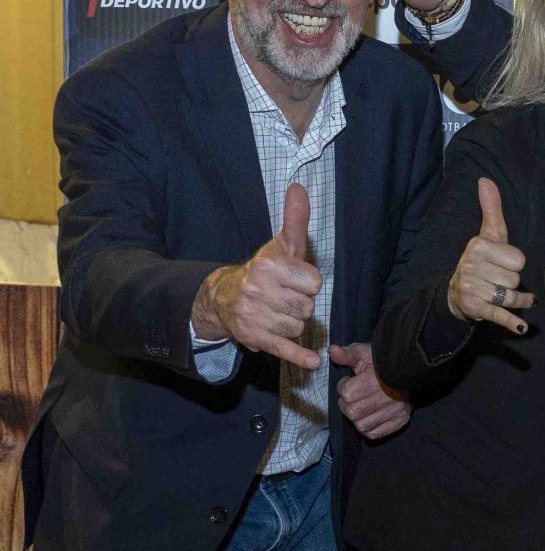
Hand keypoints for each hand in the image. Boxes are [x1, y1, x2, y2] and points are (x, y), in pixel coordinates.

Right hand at [192, 182, 322, 369]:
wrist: (223, 297)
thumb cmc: (264, 271)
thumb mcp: (280, 245)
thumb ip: (295, 220)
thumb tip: (299, 187)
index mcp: (268, 266)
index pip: (315, 283)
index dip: (308, 283)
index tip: (293, 280)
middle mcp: (257, 289)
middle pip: (308, 307)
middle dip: (300, 304)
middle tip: (282, 297)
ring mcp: (254, 315)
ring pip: (299, 326)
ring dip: (293, 322)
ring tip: (275, 311)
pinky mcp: (254, 337)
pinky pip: (284, 349)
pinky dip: (299, 357)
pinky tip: (312, 362)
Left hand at [329, 342, 410, 439]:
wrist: (409, 369)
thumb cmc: (382, 362)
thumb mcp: (364, 353)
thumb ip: (347, 354)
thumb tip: (332, 350)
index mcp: (375, 381)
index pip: (347, 395)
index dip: (344, 388)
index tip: (349, 382)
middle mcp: (387, 398)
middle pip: (352, 412)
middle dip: (348, 405)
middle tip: (354, 396)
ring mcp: (395, 411)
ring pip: (361, 426)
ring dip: (357, 418)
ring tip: (362, 405)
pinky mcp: (400, 420)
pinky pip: (374, 434)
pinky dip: (368, 428)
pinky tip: (369, 416)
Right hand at [447, 177, 533, 332]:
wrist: (457, 291)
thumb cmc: (481, 260)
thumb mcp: (488, 234)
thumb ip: (491, 208)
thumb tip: (485, 180)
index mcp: (478, 246)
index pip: (518, 259)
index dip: (515, 263)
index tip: (502, 263)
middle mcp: (471, 266)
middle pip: (515, 279)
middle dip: (512, 282)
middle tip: (497, 279)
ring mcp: (472, 288)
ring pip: (511, 296)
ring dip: (515, 300)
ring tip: (506, 296)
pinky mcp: (474, 308)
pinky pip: (499, 314)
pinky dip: (511, 321)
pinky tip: (522, 327)